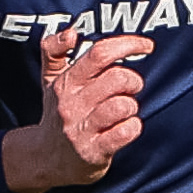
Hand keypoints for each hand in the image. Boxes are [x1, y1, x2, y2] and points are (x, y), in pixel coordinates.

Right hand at [2, 27, 153, 192]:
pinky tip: (126, 127)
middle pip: (117, 78)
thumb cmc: (57, 113)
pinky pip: (126, 132)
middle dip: (133, 80)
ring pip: (123, 106)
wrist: (45, 159)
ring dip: (131, 106)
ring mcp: (81, 130)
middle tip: (132, 88)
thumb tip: (70, 33)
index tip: (147, 46)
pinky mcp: (93, 152)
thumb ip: (53, 50)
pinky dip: (133, 127)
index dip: (128, 45)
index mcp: (65, 83)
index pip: (99, 54)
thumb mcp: (49, 80)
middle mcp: (71, 104)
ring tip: (125, 109)